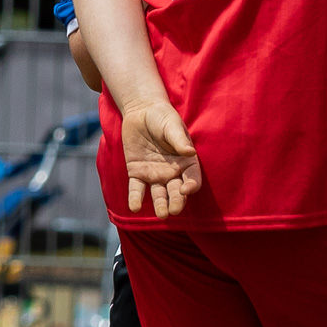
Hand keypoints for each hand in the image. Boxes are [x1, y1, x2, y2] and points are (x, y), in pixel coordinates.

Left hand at [121, 101, 201, 217]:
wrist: (141, 111)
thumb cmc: (162, 116)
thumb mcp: (171, 125)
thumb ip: (178, 139)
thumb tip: (190, 151)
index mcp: (185, 161)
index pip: (192, 177)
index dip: (191, 185)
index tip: (186, 189)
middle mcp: (172, 171)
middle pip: (176, 191)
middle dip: (176, 201)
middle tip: (174, 210)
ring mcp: (154, 174)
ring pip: (158, 194)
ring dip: (160, 205)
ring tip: (161, 214)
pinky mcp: (137, 173)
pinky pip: (137, 189)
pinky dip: (135, 198)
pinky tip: (134, 208)